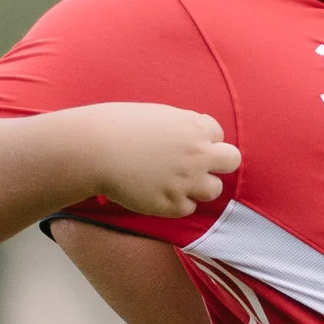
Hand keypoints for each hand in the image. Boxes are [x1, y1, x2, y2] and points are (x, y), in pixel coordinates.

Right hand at [78, 103, 239, 218]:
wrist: (91, 150)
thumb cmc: (116, 127)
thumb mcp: (156, 115)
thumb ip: (181, 126)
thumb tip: (196, 135)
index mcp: (194, 127)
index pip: (217, 134)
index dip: (201, 139)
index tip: (181, 143)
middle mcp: (198, 154)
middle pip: (232, 160)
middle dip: (218, 162)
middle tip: (196, 166)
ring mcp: (188, 181)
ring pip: (214, 189)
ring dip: (198, 186)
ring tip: (173, 181)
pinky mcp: (173, 204)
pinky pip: (188, 208)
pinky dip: (176, 202)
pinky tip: (156, 192)